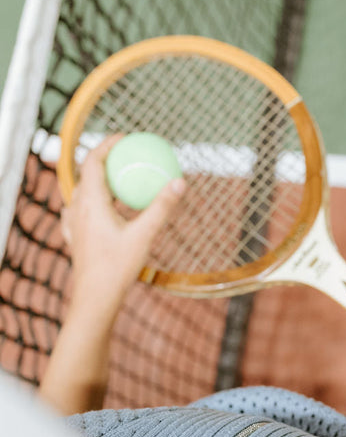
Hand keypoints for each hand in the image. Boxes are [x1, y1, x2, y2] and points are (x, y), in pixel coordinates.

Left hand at [62, 135, 184, 316]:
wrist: (95, 298)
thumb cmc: (118, 267)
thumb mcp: (145, 235)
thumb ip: (162, 207)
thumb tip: (180, 181)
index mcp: (90, 202)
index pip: (93, 160)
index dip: (107, 144)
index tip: (125, 138)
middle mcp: (76, 208)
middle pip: (87, 174)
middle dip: (105, 160)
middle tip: (126, 156)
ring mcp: (73, 224)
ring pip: (83, 192)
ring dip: (99, 182)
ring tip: (118, 181)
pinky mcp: (74, 238)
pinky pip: (81, 211)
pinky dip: (93, 203)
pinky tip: (100, 210)